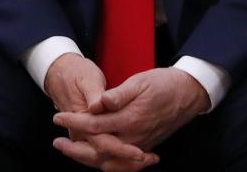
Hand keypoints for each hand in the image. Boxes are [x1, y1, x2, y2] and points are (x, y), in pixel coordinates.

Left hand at [45, 54, 155, 170]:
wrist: (189, 94)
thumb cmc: (163, 84)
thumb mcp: (139, 82)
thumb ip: (117, 95)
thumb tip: (97, 103)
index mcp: (130, 119)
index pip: (94, 126)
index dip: (73, 122)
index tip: (57, 118)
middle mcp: (135, 137)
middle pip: (99, 151)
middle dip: (75, 150)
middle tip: (57, 143)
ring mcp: (141, 145)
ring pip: (110, 161)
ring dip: (88, 158)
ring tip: (70, 150)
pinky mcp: (145, 147)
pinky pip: (122, 163)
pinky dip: (106, 163)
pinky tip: (95, 158)